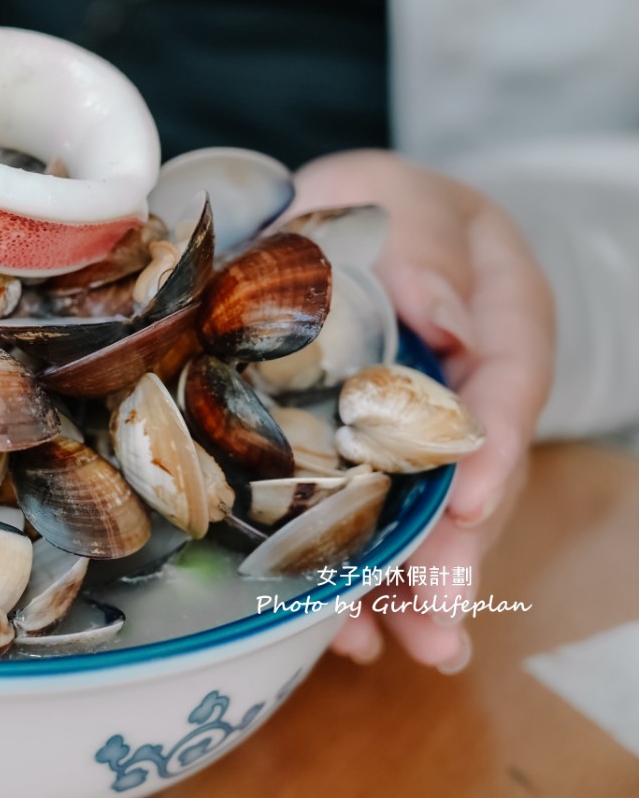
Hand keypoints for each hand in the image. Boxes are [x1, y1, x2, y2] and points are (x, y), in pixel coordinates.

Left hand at [286, 150, 555, 671]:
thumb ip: (422, 249)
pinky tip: (347, 631)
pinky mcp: (374, 460)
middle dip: (457, 553)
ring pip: (433, 519)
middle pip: (479, 478)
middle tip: (440, 624)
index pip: (507, 385)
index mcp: (500, 319)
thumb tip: (442, 314)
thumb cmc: (382, 206)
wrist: (349, 221)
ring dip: (419, 590)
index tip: (468, 500)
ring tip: (410, 654)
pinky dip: (365, 578)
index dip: (490, 447)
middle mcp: (475, 391)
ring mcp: (429, 434)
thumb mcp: (400, 202)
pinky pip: (378, 524)